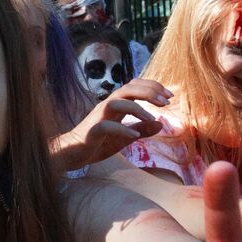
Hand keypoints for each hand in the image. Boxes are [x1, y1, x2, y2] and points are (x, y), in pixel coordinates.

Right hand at [49, 79, 167, 173]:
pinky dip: (122, 129)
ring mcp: (98, 117)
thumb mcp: (125, 137)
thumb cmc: (97, 143)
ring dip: (136, 107)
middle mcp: (107, 106)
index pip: (135, 86)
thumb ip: (142, 129)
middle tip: (166, 101)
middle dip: (149, 91)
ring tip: (151, 117)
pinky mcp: (91, 131)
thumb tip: (161, 124)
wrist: (72, 154)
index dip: (153, 87)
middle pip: (128, 88)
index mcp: (116, 105)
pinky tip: (135, 134)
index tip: (170, 96)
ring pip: (116, 102)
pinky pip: (106, 126)